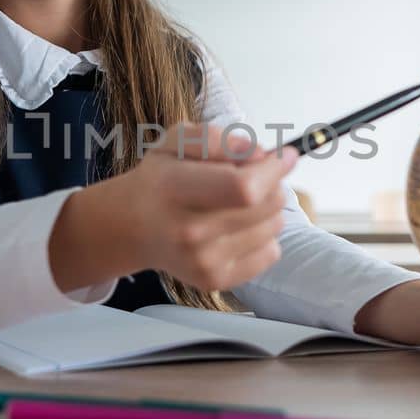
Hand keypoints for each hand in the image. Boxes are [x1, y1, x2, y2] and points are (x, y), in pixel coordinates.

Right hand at [119, 123, 297, 289]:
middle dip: (272, 183)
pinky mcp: (215, 280)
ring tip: (238, 202)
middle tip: (254, 176)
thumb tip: (259, 154)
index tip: (286, 155)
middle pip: (266, 205)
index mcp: (174, 189)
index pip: (244, 187)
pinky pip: (271, 253)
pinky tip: (238, 227)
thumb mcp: (176, 141)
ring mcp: (203, 261)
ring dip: (267, 208)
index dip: (274, 169)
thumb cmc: (161, 179)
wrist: (133, 227)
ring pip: (274, 226)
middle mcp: (188, 231)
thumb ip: (215, 138)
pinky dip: (263, 235)